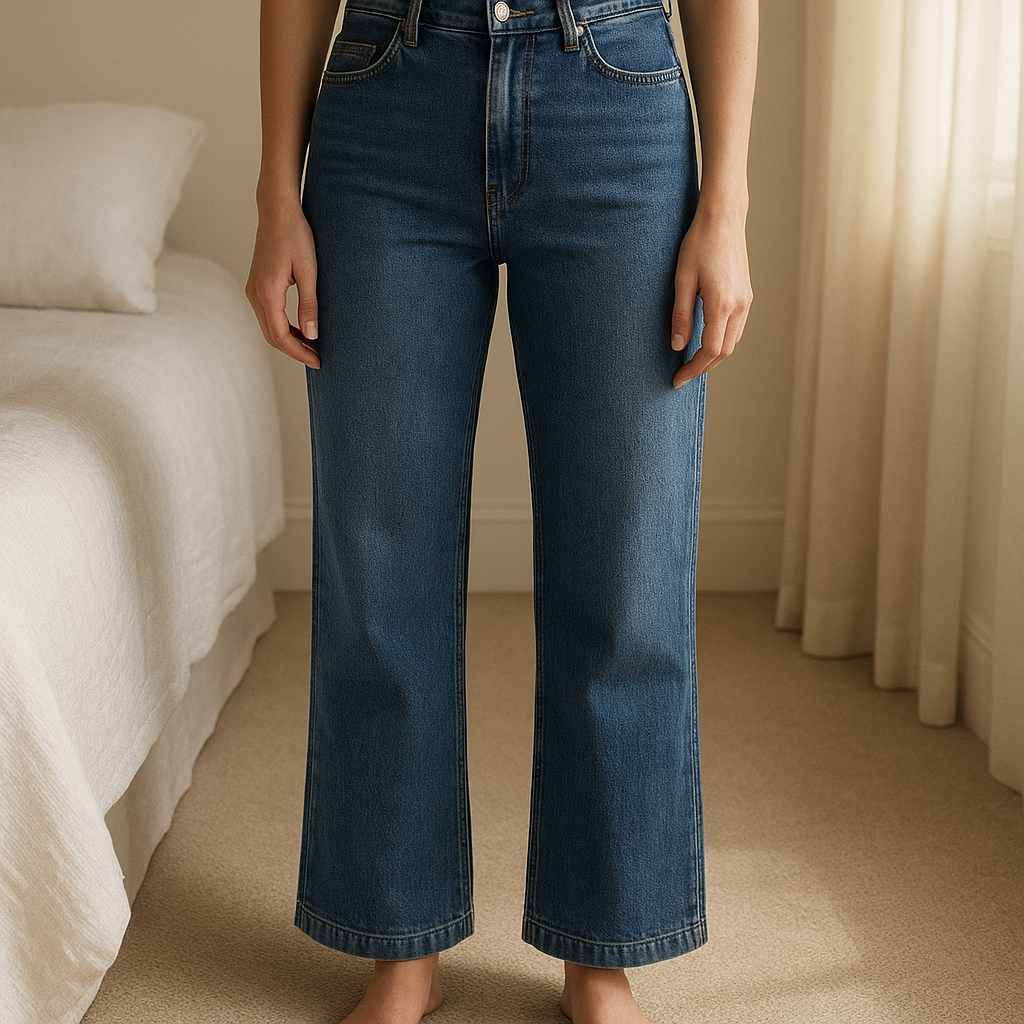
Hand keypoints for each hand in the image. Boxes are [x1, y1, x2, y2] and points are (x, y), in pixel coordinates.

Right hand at [245, 198, 320, 368]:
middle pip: (272, 336)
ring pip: (269, 327)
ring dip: (289, 340)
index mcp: (267, 292)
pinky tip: (301, 330)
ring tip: (313, 347)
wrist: (277, 210)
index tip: (319, 361)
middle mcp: (255, 294)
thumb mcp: (309, 271)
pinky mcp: (257, 285)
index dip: (300, 352)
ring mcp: (253, 290)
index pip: (281, 336)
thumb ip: (309, 305)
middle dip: (295, 351)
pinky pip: (268, 315)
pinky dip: (284, 328)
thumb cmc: (295, 235)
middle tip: (318, 358)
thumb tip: (312, 335)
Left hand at [670, 202, 752, 387]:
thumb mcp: (681, 280)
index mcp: (722, 304)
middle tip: (682, 376)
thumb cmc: (699, 244)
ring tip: (692, 364)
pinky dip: (723, 342)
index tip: (677, 379)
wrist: (724, 218)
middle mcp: (739, 306)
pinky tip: (707, 343)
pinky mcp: (746, 295)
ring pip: (733, 342)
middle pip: (724, 352)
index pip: (711, 351)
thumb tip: (678, 346)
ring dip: (714, 357)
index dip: (693, 369)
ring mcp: (746, 301)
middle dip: (703, 368)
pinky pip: (737, 328)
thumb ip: (680, 316)